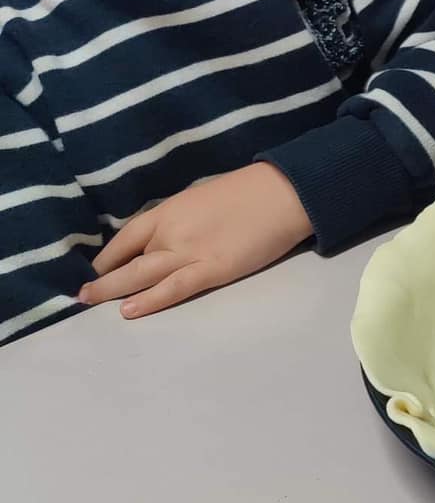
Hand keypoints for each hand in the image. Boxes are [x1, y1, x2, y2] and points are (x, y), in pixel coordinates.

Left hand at [81, 163, 312, 321]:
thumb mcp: (201, 197)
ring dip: (113, 290)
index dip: (109, 255)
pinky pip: (173, 289)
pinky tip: (129, 310)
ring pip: (141, 275)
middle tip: (83, 294)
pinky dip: (149, 301)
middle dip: (103, 279)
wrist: (283, 193)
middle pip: (128, 259)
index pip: (127, 235)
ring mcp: (190, 251)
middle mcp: (172, 231)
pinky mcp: (212, 270)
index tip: (98, 268)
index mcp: (170, 209)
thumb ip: (180, 219)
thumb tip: (165, 238)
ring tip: (92, 303)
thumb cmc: (248, 191)